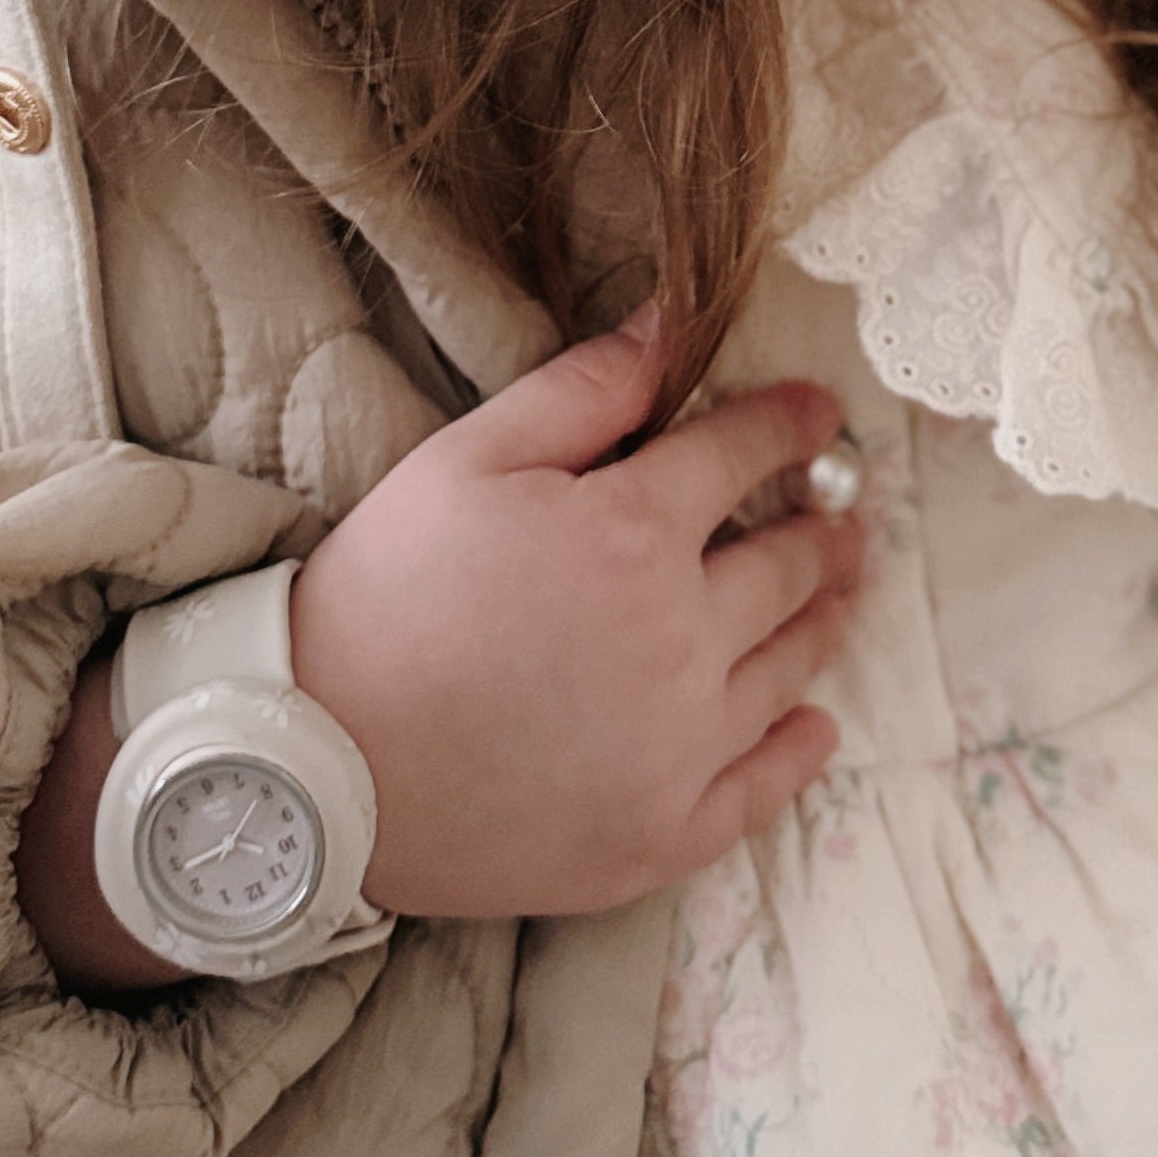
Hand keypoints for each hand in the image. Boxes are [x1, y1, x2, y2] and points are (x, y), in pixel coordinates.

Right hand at [288, 309, 862, 921]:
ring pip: (787, 668)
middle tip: (845, 516)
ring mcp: (679, 748)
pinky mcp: (661, 835)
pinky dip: (798, 750)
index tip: (818, 411)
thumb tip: (669, 322)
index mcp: (634, 534)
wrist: (312, 765)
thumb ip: (581, 389)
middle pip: (785, 567)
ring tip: (842, 594)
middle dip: (822, 528)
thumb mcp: (466, 458)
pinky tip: (812, 726)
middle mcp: (681, 639)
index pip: (742, 456)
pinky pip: (761, 788)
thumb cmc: (382, 595)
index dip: (788, 424)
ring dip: (824, 620)